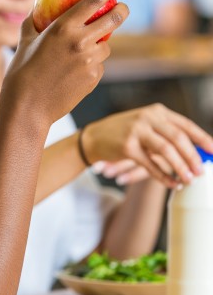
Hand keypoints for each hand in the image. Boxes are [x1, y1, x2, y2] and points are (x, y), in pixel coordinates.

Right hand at [0, 0, 127, 125]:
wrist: (27, 108)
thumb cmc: (20, 73)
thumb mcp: (24, 42)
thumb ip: (32, 23)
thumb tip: (36, 8)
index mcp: (63, 28)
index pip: (94, 1)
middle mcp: (80, 42)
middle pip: (114, 19)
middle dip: (122, 10)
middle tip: (122, 8)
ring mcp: (89, 62)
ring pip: (106, 47)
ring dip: (100, 45)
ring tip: (83, 51)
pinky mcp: (93, 79)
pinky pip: (97, 66)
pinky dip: (90, 65)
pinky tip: (73, 72)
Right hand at [83, 103, 212, 186]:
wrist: (93, 137)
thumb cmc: (123, 133)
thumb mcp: (146, 125)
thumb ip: (166, 134)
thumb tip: (195, 153)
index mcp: (156, 111)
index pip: (185, 125)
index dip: (202, 139)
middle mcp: (147, 118)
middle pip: (178, 138)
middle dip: (192, 157)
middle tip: (201, 172)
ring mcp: (136, 131)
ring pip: (166, 150)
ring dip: (180, 167)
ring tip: (189, 179)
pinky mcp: (127, 146)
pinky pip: (150, 164)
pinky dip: (163, 176)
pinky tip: (171, 183)